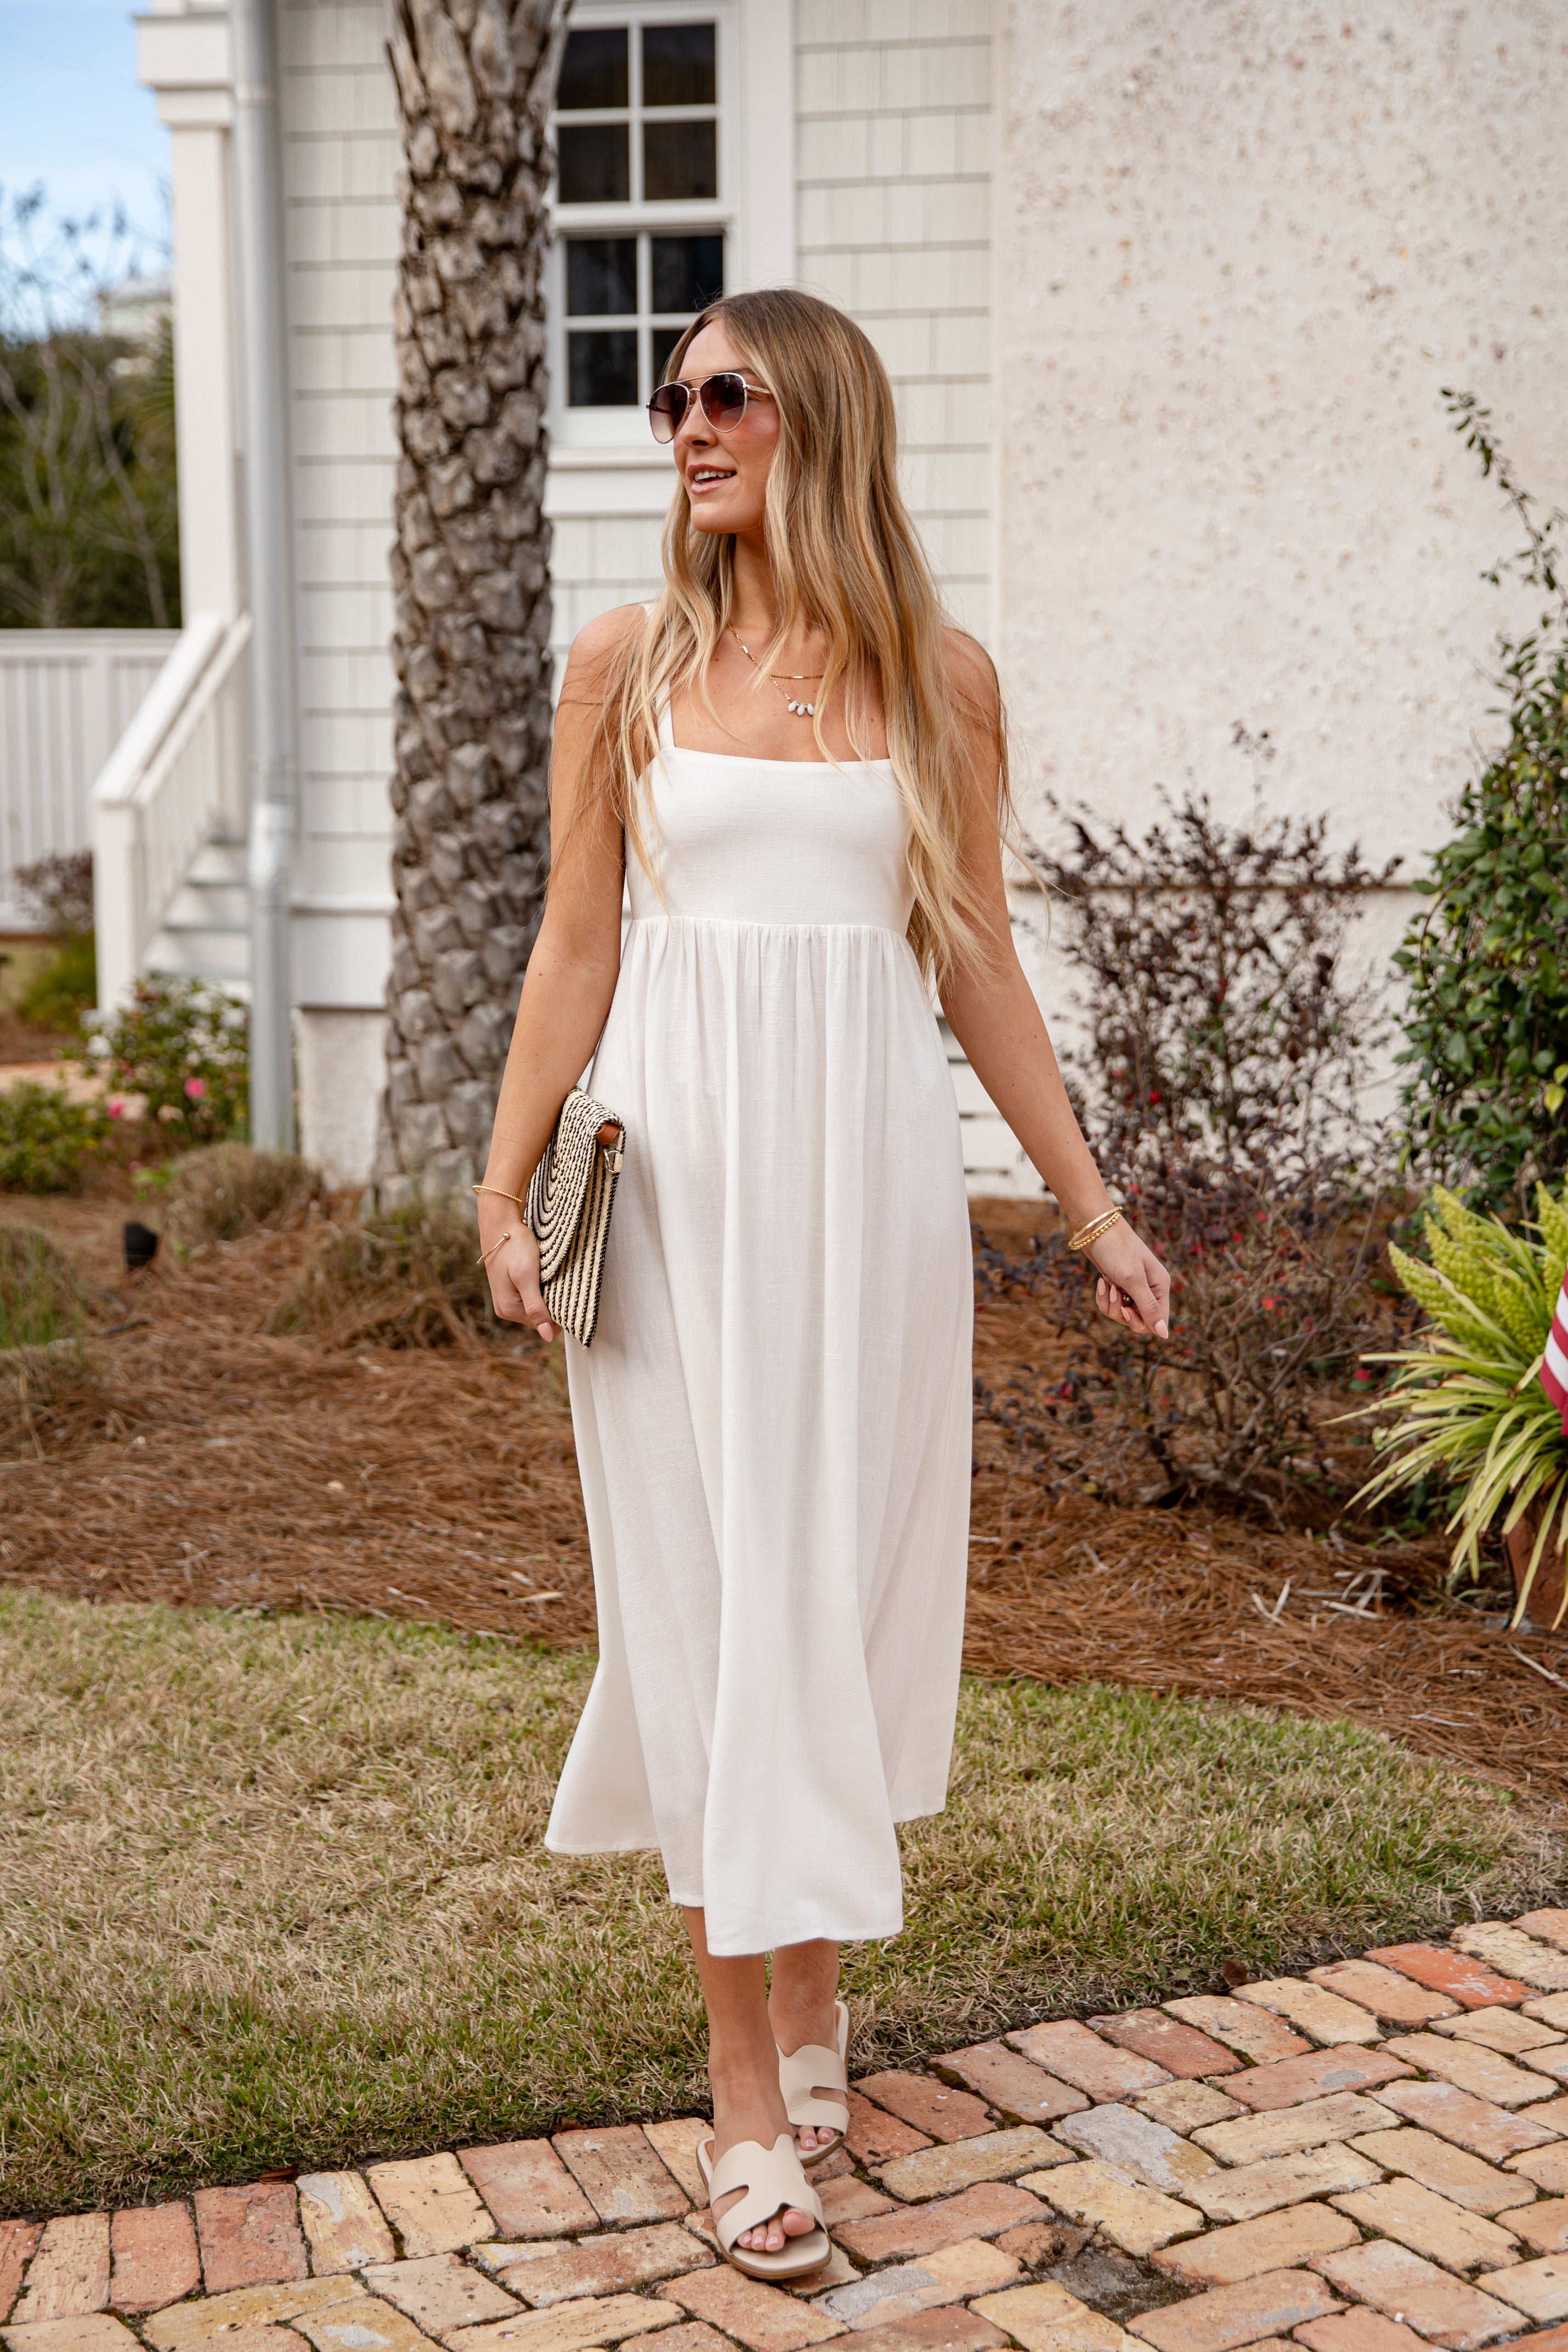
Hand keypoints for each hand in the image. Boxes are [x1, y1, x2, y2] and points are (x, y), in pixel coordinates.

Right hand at [479, 1199, 557, 1342]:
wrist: (500, 1225)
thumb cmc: (514, 1247)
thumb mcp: (527, 1277)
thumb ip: (536, 1308)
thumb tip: (547, 1337)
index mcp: (509, 1310)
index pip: (545, 1325)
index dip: (558, 1313)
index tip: (566, 1294)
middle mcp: (506, 1310)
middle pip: (541, 1318)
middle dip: (552, 1303)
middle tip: (556, 1281)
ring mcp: (507, 1301)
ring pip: (538, 1307)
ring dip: (547, 1295)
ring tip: (547, 1277)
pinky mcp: (511, 1291)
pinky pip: (532, 1298)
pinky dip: (541, 1289)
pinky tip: (542, 1276)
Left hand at [1088, 1219, 1169, 1338]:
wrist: (1096, 1229)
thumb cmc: (1117, 1251)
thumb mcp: (1133, 1280)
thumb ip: (1148, 1308)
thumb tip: (1164, 1335)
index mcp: (1160, 1287)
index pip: (1157, 1321)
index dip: (1140, 1322)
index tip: (1126, 1310)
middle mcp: (1150, 1289)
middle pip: (1138, 1320)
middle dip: (1121, 1312)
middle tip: (1115, 1293)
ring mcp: (1133, 1288)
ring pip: (1122, 1314)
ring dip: (1110, 1303)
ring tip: (1106, 1284)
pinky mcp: (1118, 1285)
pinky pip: (1111, 1304)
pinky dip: (1103, 1296)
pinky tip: (1101, 1281)